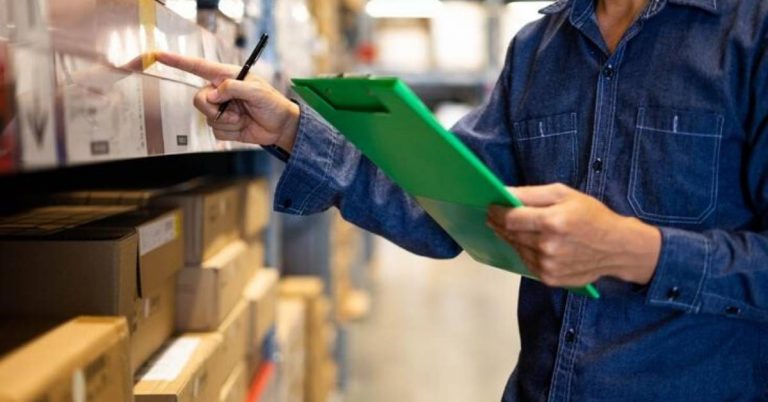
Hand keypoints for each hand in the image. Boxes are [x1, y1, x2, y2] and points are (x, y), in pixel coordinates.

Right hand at [154, 52, 298, 149]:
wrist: (280, 127)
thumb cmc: (272, 104)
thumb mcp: (257, 91)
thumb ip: (233, 88)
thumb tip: (213, 94)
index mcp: (226, 76)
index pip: (197, 67)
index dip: (177, 61)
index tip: (158, 55)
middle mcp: (219, 92)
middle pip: (199, 99)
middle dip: (215, 109)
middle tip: (236, 112)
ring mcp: (220, 110)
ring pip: (207, 118)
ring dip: (228, 122)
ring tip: (244, 117)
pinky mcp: (222, 126)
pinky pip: (215, 132)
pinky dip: (230, 132)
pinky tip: (243, 127)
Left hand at [487, 183, 660, 287]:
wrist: (617, 247)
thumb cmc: (592, 215)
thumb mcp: (564, 194)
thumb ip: (531, 193)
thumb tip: (504, 193)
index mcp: (552, 222)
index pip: (510, 218)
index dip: (496, 212)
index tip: (490, 207)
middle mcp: (548, 246)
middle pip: (510, 234)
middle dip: (499, 224)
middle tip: (494, 216)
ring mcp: (548, 265)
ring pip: (516, 249)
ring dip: (511, 238)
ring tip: (513, 228)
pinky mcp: (550, 279)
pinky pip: (527, 262)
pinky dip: (524, 251)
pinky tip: (530, 242)